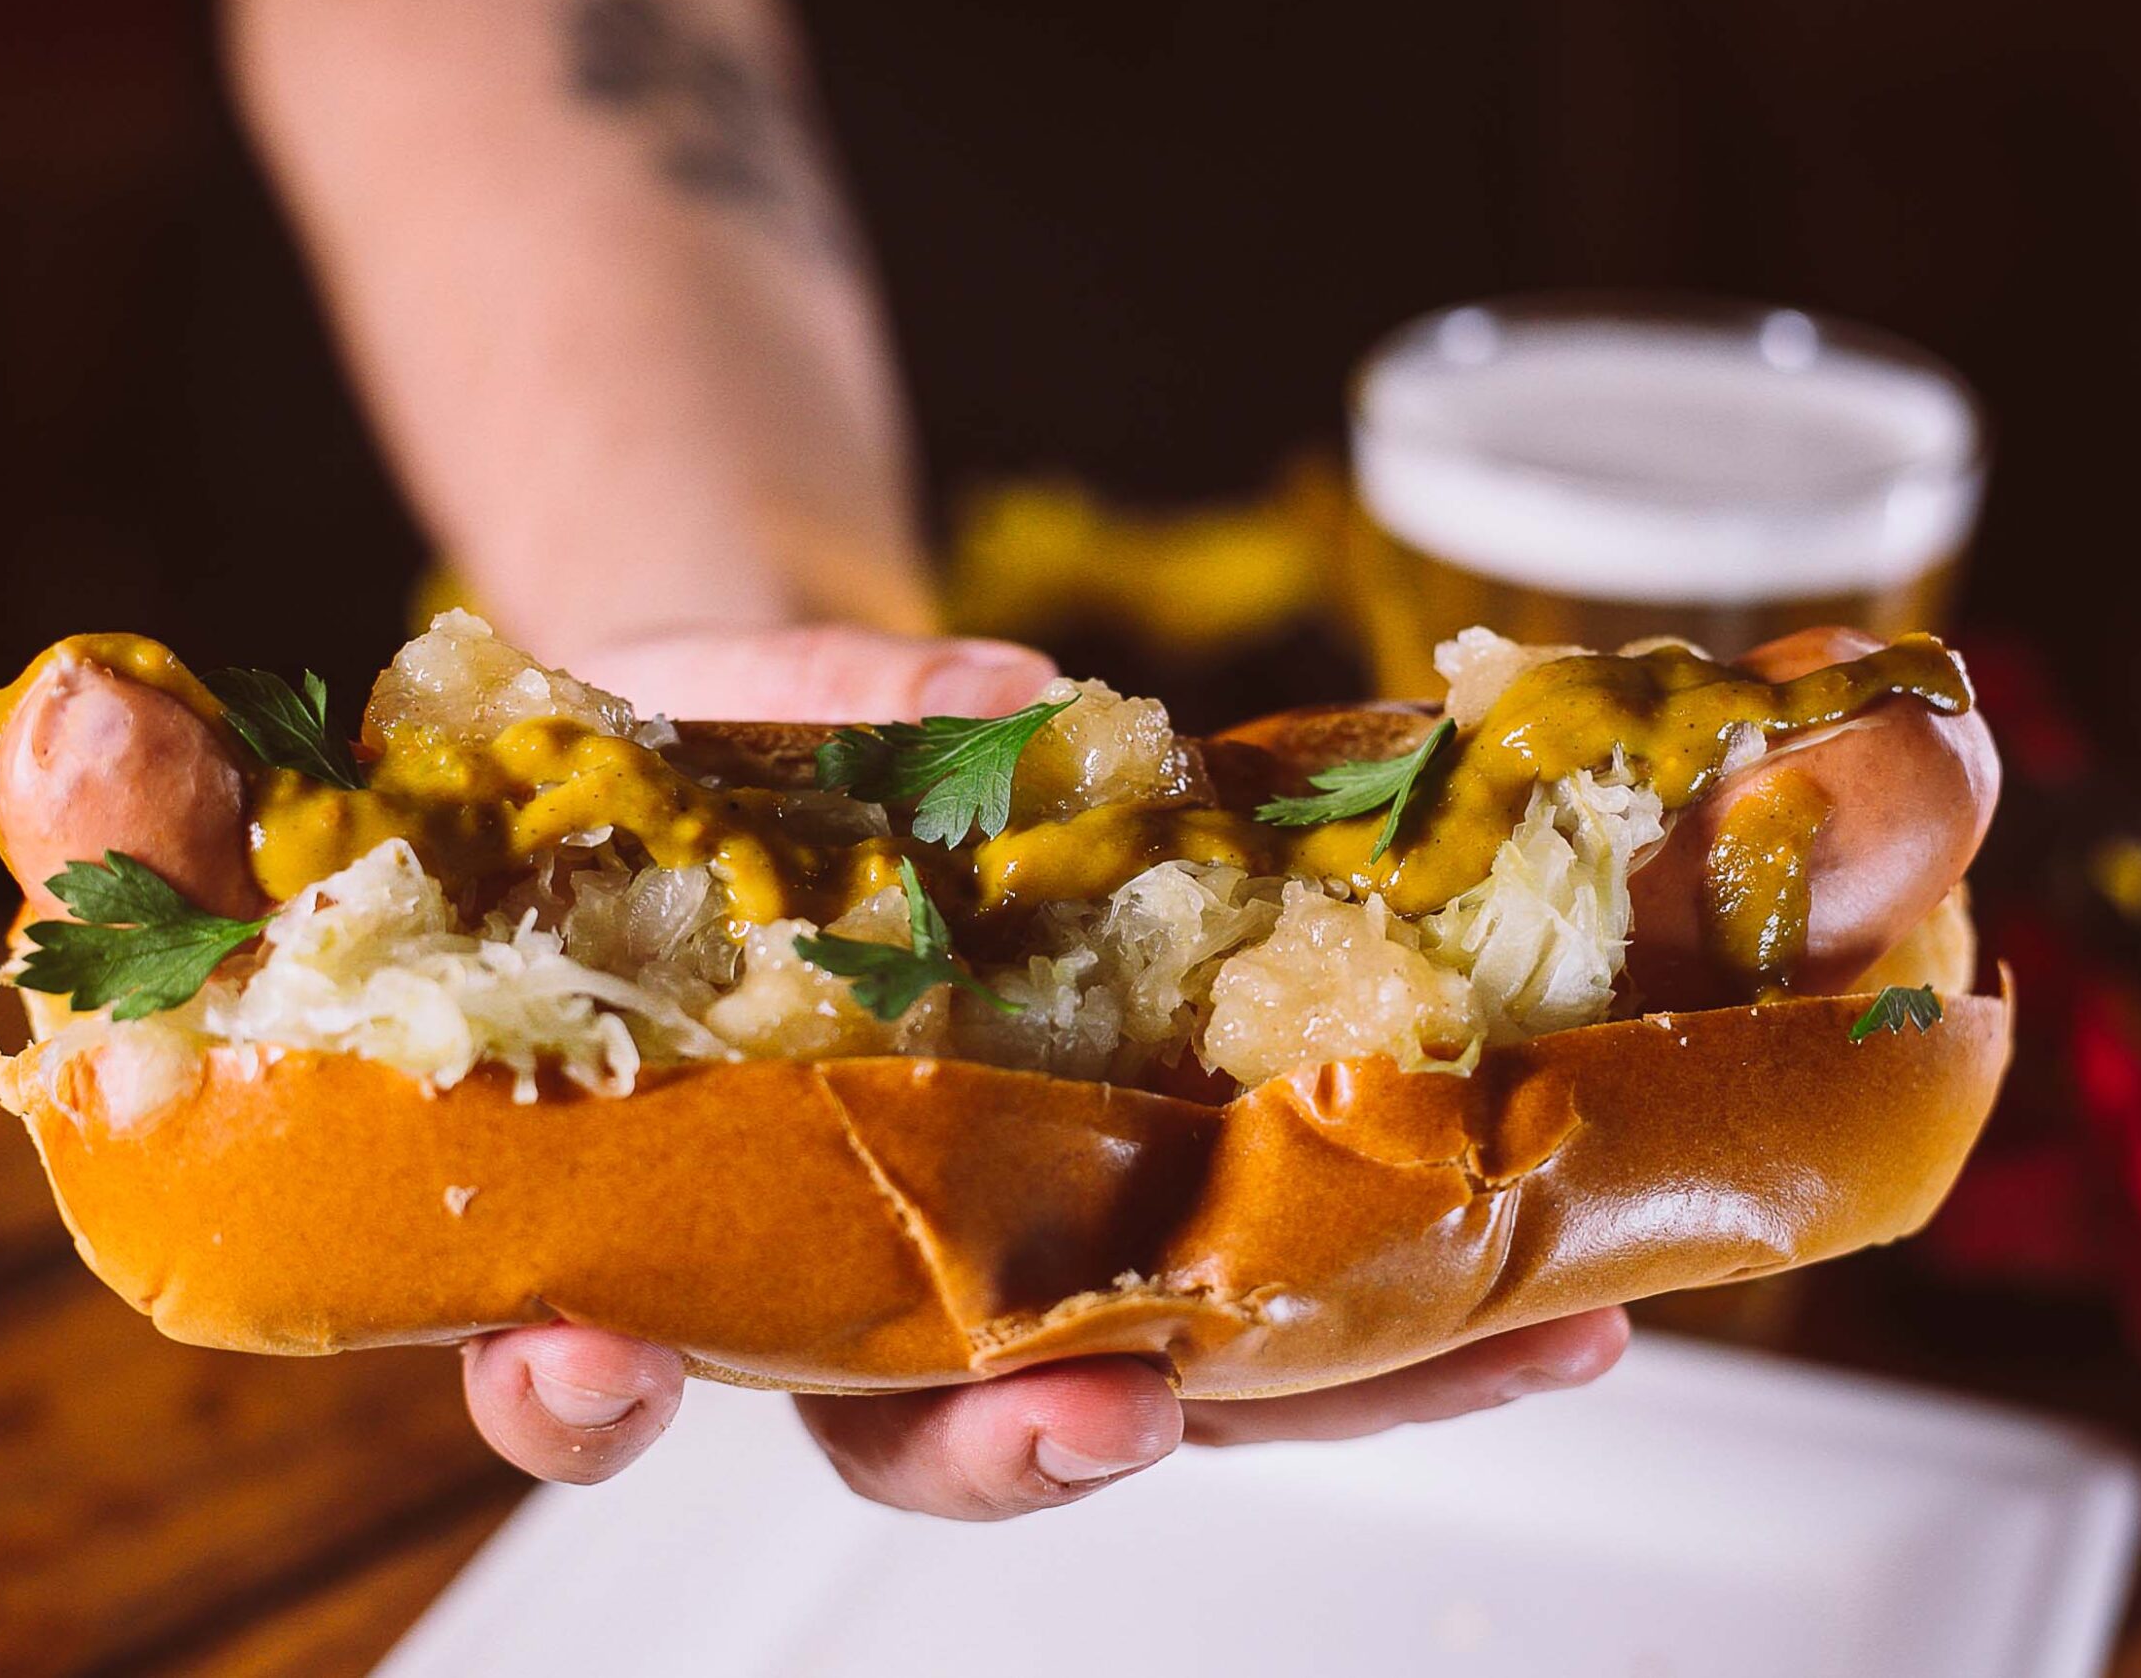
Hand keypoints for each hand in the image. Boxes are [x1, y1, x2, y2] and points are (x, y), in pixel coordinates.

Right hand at [461, 623, 1630, 1513]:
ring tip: (1498, 1347)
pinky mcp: (1158, 1195)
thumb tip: (997, 700)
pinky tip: (1553, 1288)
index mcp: (682, 1192)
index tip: (598, 1359)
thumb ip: (817, 712)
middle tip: (1099, 1408)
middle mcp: (863, 1270)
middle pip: (918, 1424)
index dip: (587, 1388)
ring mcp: (1030, 1245)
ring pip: (1150, 1380)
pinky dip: (1414, 1297)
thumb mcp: (718, 702)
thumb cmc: (704, 757)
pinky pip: (1275, 1282)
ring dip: (1321, 1391)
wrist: (793, 744)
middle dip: (1012, 1440)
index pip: (612, 1339)